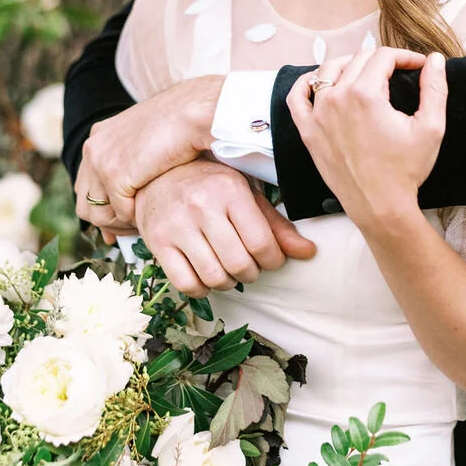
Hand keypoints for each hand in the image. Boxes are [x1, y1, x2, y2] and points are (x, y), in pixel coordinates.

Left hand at [74, 76, 223, 228]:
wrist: (196, 111)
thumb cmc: (185, 124)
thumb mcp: (148, 144)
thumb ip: (132, 166)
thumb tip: (126, 200)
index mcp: (100, 136)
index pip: (86, 184)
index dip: (101, 208)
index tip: (116, 226)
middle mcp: (94, 146)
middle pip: (85, 202)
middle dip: (106, 223)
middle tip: (129, 233)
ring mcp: (101, 160)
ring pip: (98, 213)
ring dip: (122, 224)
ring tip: (145, 223)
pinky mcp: (114, 173)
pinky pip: (121, 211)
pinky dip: (137, 217)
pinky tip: (154, 212)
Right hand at [135, 157, 315, 295]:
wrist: (158, 176)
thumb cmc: (210, 185)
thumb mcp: (246, 195)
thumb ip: (276, 225)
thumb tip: (308, 252)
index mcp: (229, 190)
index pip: (261, 242)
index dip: (272, 260)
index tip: (270, 259)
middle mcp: (202, 206)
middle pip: (239, 264)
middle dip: (251, 273)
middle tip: (249, 265)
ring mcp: (176, 226)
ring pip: (214, 278)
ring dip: (228, 283)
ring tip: (228, 270)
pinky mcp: (157, 243)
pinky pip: (186, 284)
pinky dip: (202, 289)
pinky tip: (205, 275)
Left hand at [287, 47, 448, 230]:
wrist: (380, 206)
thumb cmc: (405, 170)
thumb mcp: (431, 127)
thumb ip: (435, 88)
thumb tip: (435, 59)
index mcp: (365, 94)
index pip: (384, 57)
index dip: (405, 56)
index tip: (417, 65)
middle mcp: (337, 98)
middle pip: (358, 60)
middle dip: (382, 60)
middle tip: (398, 71)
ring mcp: (318, 114)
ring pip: (328, 70)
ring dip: (348, 64)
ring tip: (366, 72)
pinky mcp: (308, 131)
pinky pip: (297, 97)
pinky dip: (306, 83)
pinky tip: (318, 80)